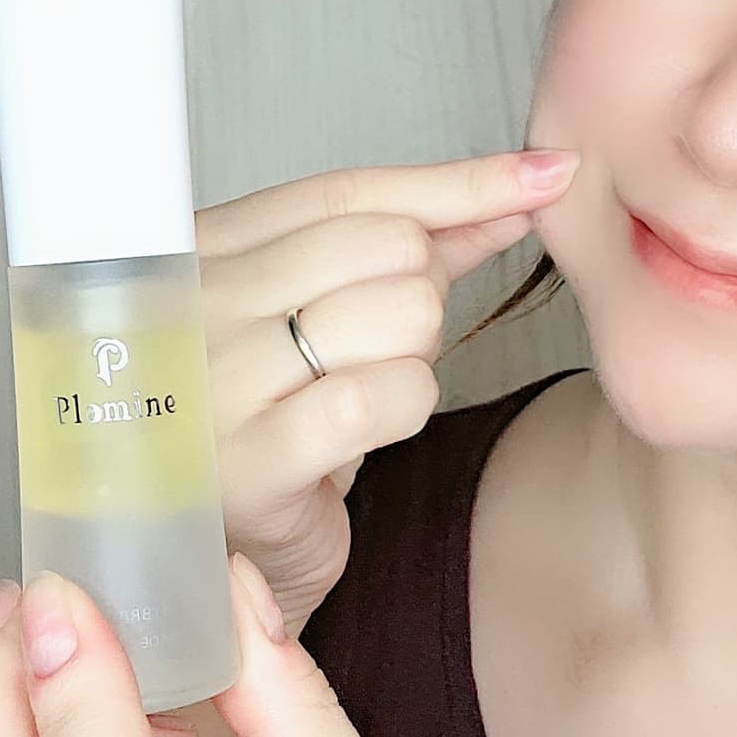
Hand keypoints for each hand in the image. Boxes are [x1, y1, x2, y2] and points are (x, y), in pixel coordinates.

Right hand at [194, 147, 580, 639]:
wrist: (221, 560)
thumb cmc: (275, 426)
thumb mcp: (334, 312)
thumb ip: (420, 246)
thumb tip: (521, 187)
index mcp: (204, 247)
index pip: (350, 191)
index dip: (458, 183)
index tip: (542, 176)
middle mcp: (195, 299)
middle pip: (389, 244)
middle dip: (420, 298)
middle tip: (372, 355)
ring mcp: (213, 378)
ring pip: (402, 312)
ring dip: (413, 360)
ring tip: (355, 396)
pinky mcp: (247, 460)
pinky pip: (384, 396)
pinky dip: (405, 408)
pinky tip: (367, 430)